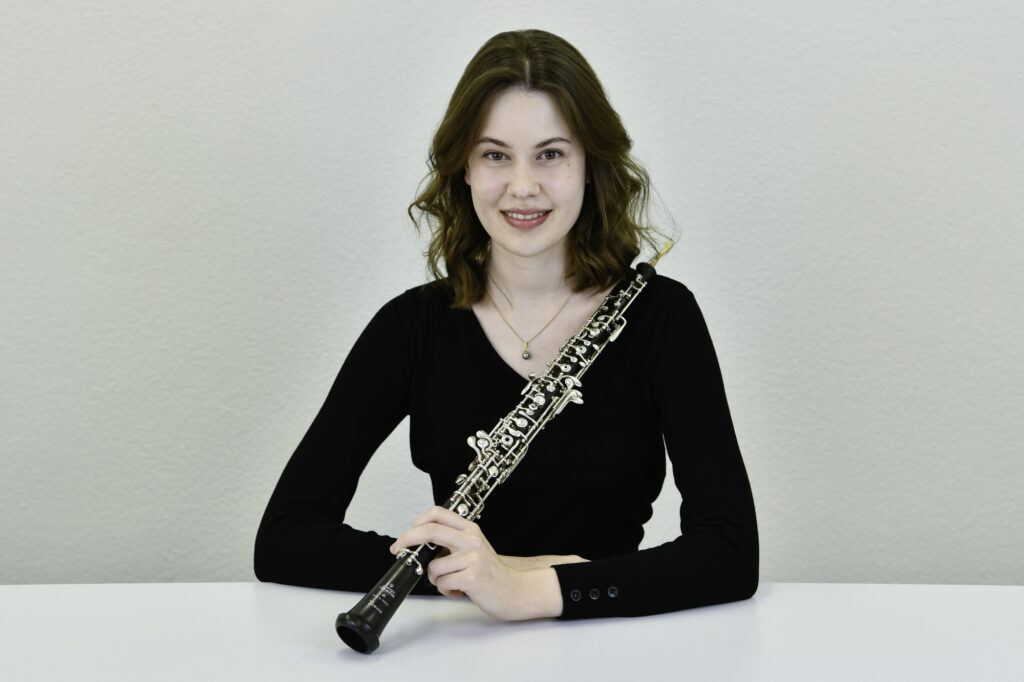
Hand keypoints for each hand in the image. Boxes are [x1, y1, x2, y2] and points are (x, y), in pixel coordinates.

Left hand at [390, 506, 566, 620]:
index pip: (438, 514)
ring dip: (435, 580)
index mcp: (470, 529)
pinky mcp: (472, 577)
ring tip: (451, 583)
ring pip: (433, 567)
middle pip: (430, 530)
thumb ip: (451, 542)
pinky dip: (445, 591)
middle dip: (407, 539)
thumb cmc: (489, 572)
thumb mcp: (473, 548)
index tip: (406, 535)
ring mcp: (472, 558)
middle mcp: (471, 539)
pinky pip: (442, 583)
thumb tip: (419, 544)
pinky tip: (459, 591)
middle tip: (397, 548)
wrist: (514, 590)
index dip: (417, 522)